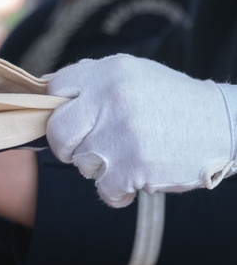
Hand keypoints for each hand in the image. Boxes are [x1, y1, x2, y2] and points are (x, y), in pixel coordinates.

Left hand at [46, 54, 236, 207]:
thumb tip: (46, 96)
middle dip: (67, 145)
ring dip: (99, 168)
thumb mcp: (133, 75)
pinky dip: (117, 192)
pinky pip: (104, 189)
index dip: (57, 109)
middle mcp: (111, 98)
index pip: (54, 89)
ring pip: (81, 162)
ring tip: (128, 157)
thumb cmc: (172, 103)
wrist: (227, 124)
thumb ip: (93, 83)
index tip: (71, 121)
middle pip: (57, 131)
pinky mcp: (134, 166)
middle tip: (86, 149)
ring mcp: (122, 132)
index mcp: (108, 72)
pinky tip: (136, 179)